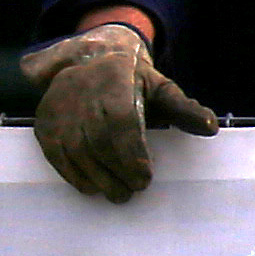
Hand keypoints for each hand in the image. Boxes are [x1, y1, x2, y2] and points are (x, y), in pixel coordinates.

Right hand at [17, 21, 216, 200]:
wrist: (90, 62)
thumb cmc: (132, 82)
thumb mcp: (161, 88)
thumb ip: (185, 108)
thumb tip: (210, 126)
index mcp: (115, 78)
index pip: (120, 120)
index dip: (131, 152)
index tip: (144, 177)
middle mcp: (81, 91)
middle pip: (98, 139)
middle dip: (117, 171)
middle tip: (133, 190)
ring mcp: (59, 107)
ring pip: (76, 150)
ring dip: (97, 178)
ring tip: (117, 194)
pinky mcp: (44, 123)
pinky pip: (57, 155)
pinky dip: (74, 176)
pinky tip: (92, 187)